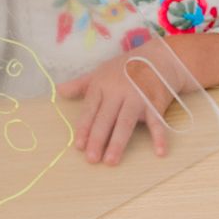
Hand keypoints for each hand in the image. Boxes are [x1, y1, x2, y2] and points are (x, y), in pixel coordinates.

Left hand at [58, 40, 180, 165]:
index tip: (79, 146)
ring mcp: (137, 97)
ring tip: (111, 161)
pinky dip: (159, 137)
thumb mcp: (101, 72)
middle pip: (106, 118)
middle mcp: (118, 91)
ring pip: (125, 122)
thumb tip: (59, 91)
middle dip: (97, 139)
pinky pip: (157, 122)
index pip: (90, 109)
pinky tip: (159, 152)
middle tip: (91, 159)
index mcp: (102, 85)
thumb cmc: (126, 67)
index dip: (84, 128)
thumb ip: (80, 84)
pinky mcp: (155, 102)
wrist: (159, 57)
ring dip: (118, 142)